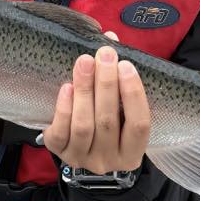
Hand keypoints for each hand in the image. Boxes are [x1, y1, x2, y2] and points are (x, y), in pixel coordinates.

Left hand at [41, 36, 150, 174]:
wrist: (83, 147)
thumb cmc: (110, 121)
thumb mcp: (121, 108)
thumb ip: (120, 79)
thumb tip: (110, 39)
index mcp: (132, 153)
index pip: (139, 124)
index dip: (133, 94)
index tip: (126, 65)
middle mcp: (109, 161)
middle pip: (108, 121)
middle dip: (106, 84)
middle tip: (104, 54)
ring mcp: (83, 159)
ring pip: (83, 126)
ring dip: (84, 91)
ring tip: (84, 62)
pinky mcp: (60, 154)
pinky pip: (60, 133)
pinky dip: (63, 109)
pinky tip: (67, 87)